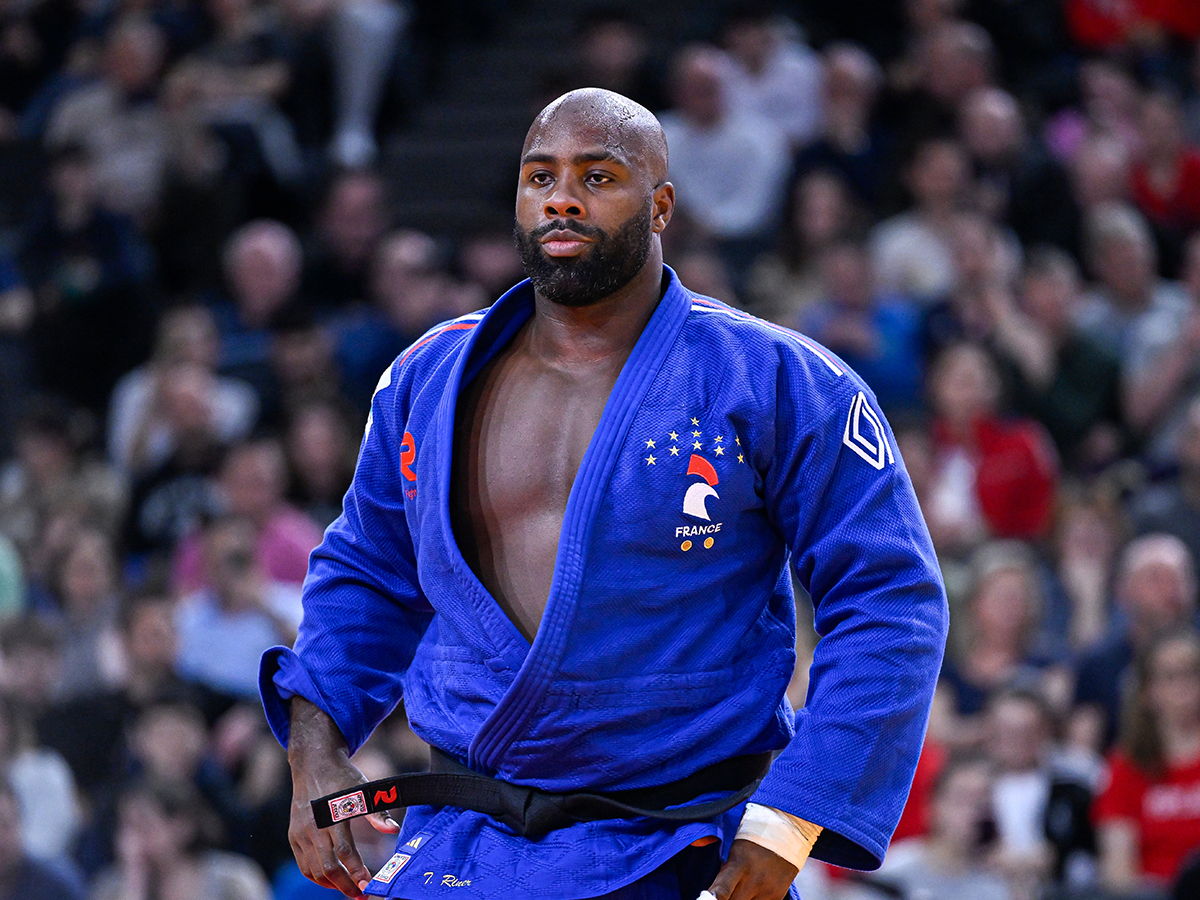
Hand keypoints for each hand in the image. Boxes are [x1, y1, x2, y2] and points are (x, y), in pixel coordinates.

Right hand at [288, 699, 400, 897]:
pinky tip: (331, 880)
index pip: (344, 852)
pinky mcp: (293, 836)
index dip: (356, 871)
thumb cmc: (342, 776)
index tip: (368, 884)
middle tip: (361, 895)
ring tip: (349, 890)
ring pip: (313, 870)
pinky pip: (303, 864)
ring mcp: (300, 833)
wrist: (312, 763)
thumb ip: (378, 812)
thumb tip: (393, 831)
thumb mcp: (364, 788)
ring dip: (331, 884)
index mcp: (332, 814)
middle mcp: (313, 826)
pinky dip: (316, 876)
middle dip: (345, 886)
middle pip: (327, 866)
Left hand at [706, 839, 797, 899]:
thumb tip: (714, 896)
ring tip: (741, 885)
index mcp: (739, 865)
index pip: (723, 889)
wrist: (785, 836)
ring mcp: (767, 891)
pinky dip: (752, 899)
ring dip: (739, 899)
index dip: (714, 897)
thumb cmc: (753, 842)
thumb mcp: (734, 852)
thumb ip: (724, 876)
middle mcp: (754, 881)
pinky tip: (753, 889)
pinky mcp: (777, 897)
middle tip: (722, 894)